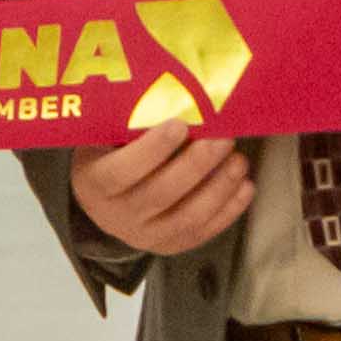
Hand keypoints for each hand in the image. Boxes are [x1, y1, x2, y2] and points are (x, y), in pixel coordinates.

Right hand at [71, 119, 255, 257]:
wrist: (104, 203)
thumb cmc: (109, 157)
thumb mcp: (104, 138)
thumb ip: (128, 122)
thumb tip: (174, 94)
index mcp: (94, 183)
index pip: (122, 171)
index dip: (153, 149)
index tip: (180, 124)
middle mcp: (117, 216)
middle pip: (161, 194)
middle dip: (197, 165)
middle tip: (223, 139)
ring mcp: (145, 235)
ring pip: (187, 217)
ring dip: (219, 188)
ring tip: (239, 160)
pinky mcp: (169, 246)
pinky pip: (203, 232)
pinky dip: (228, 210)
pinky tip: (245, 186)